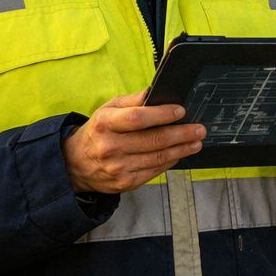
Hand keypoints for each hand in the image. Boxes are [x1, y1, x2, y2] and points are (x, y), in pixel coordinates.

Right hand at [63, 94, 205, 192]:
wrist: (75, 163)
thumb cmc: (98, 131)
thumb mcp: (108, 109)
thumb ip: (132, 100)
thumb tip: (156, 92)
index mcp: (105, 124)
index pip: (137, 119)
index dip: (162, 115)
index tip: (181, 111)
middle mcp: (110, 147)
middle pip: (153, 140)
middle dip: (181, 134)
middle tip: (199, 129)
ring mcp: (118, 168)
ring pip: (158, 158)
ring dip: (182, 149)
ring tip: (196, 142)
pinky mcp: (125, 183)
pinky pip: (154, 171)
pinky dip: (170, 161)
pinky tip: (179, 154)